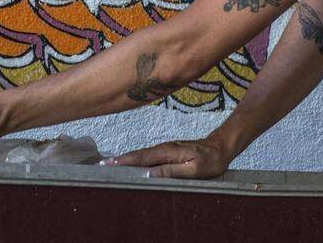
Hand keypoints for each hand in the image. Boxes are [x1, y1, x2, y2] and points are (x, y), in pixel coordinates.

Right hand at [104, 136, 233, 178]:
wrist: (221, 147)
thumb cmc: (210, 160)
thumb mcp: (193, 169)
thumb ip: (171, 171)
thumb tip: (149, 174)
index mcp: (168, 152)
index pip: (142, 157)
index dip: (124, 161)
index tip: (108, 164)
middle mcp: (164, 148)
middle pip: (138, 155)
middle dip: (120, 160)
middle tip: (101, 166)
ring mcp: (166, 149)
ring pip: (143, 155)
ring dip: (127, 160)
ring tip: (110, 166)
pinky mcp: (168, 152)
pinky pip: (150, 156)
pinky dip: (138, 160)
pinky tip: (131, 165)